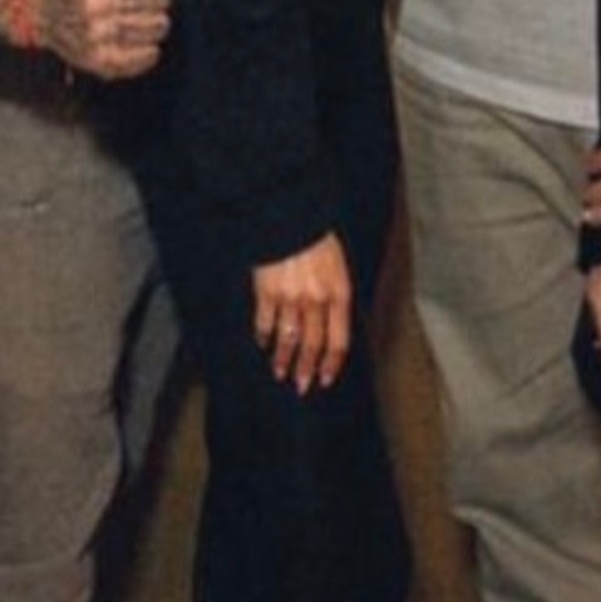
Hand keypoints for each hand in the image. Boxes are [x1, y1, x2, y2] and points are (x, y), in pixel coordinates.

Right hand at [252, 233, 351, 395]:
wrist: (289, 215)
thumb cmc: (316, 238)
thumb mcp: (337, 265)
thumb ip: (335, 294)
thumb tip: (330, 323)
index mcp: (338, 293)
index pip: (339, 339)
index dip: (332, 363)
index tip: (325, 378)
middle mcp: (316, 300)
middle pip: (313, 345)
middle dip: (307, 369)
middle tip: (301, 386)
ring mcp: (290, 297)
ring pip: (288, 339)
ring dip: (283, 359)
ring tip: (280, 372)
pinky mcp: (267, 291)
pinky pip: (265, 322)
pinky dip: (263, 335)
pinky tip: (262, 343)